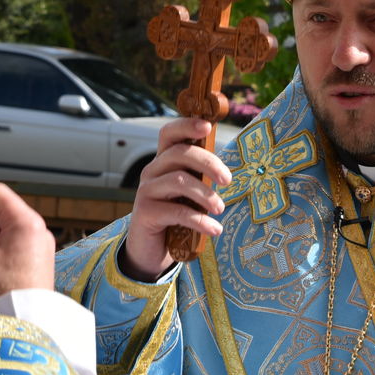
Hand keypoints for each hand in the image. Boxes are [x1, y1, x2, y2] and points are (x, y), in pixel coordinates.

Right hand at [120, 118, 230, 280]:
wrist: (151, 250)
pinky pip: (177, 211)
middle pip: (179, 154)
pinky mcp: (146, 213)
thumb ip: (201, 177)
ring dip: (205, 194)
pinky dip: (199, 220)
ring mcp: (146, 191)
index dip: (186, 124)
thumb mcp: (188, 193)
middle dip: (208, 162)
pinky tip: (214, 229)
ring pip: (178, 181)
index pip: (169, 133)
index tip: (208, 125)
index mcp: (163, 161)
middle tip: (227, 180)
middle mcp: (152, 171)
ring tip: (221, 209)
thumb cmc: (175, 215)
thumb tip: (229, 171)